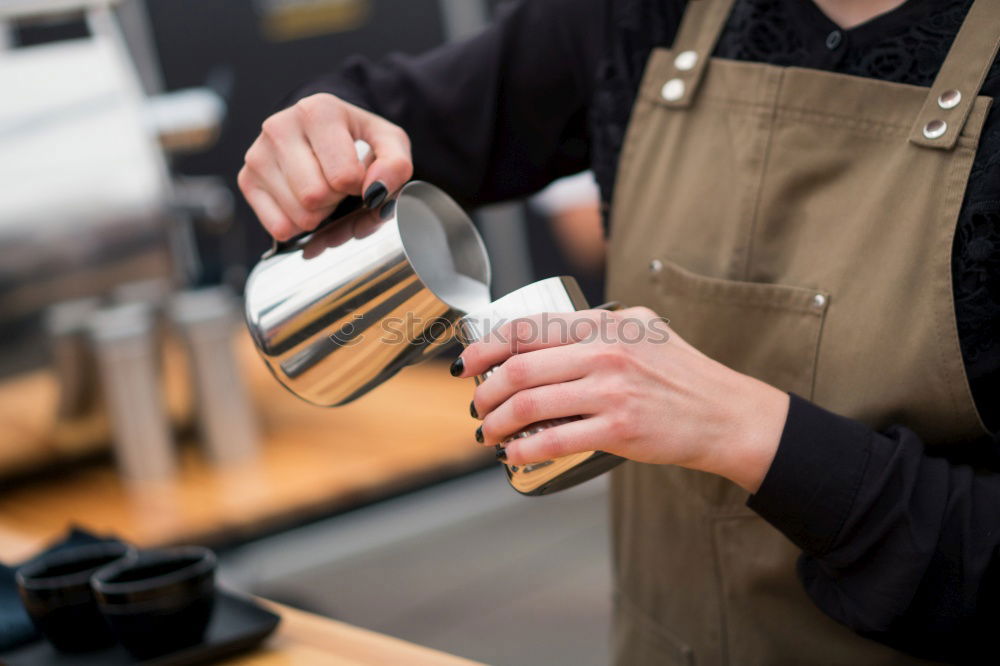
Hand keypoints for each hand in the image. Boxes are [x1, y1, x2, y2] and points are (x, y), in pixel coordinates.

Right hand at [238, 93, 413, 240]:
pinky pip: (280, 228)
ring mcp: (258, 154)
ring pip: (299, 215)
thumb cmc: (357, 140)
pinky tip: (303, 203)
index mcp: (317, 110)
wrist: (323, 133)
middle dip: (336, 200)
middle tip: (338, 185)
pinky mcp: (246, 180)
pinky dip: (299, 225)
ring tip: (321, 190)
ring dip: (319, 214)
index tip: (357, 173)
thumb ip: (396, 164)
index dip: (359, 185)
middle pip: (316, 196)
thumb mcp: (389, 143)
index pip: (344, 176)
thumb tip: (376, 190)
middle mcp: (279, 126)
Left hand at [456, 307, 789, 492]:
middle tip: (477, 406)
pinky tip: (514, 455)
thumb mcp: (644, 328)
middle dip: (485, 391)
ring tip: (489, 432)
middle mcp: (605, 352)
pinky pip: (555, 441)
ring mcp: (612, 392)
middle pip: (520, 369)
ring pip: (530, 405)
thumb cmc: (683, 373)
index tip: (467, 364)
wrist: (725, 413)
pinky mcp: (620, 430)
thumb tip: (551, 332)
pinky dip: (524, 450)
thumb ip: (601, 325)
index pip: (527, 329)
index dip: (486, 346)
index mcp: (604, 325)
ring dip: (497, 421)